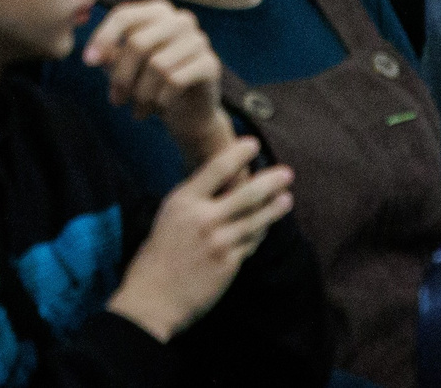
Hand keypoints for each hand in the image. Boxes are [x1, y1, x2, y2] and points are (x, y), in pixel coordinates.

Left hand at [83, 0, 231, 164]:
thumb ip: (111, 55)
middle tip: (116, 100)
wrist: (189, 111)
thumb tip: (94, 56)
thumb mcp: (126, 67)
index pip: (124, 15)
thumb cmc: (152, 83)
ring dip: (141, 94)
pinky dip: (161, 100)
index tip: (87, 62)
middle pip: (138, 43)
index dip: (103, 38)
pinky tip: (159, 108)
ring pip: (157, 66)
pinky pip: (175, 81)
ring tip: (137, 109)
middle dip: (122, 76)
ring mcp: (199, 39)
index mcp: (158, 11)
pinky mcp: (210, 64)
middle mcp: (180, 19)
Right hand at [104, 138, 293, 342]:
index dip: (237, 154)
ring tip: (287, 199)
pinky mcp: (229, 264)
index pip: (216, 169)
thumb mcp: (171, 216)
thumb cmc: (159, 254)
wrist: (154, 296)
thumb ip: (196, 200)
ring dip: (274, 209)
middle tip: (286, 173)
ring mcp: (219, 242)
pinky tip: (267, 226)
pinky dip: (260, 233)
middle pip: (246, 193)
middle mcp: (204, 218)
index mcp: (184, 201)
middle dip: (270, 181)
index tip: (253, 144)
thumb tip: (224, 184)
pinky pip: (251, 243)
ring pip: (255, 220)